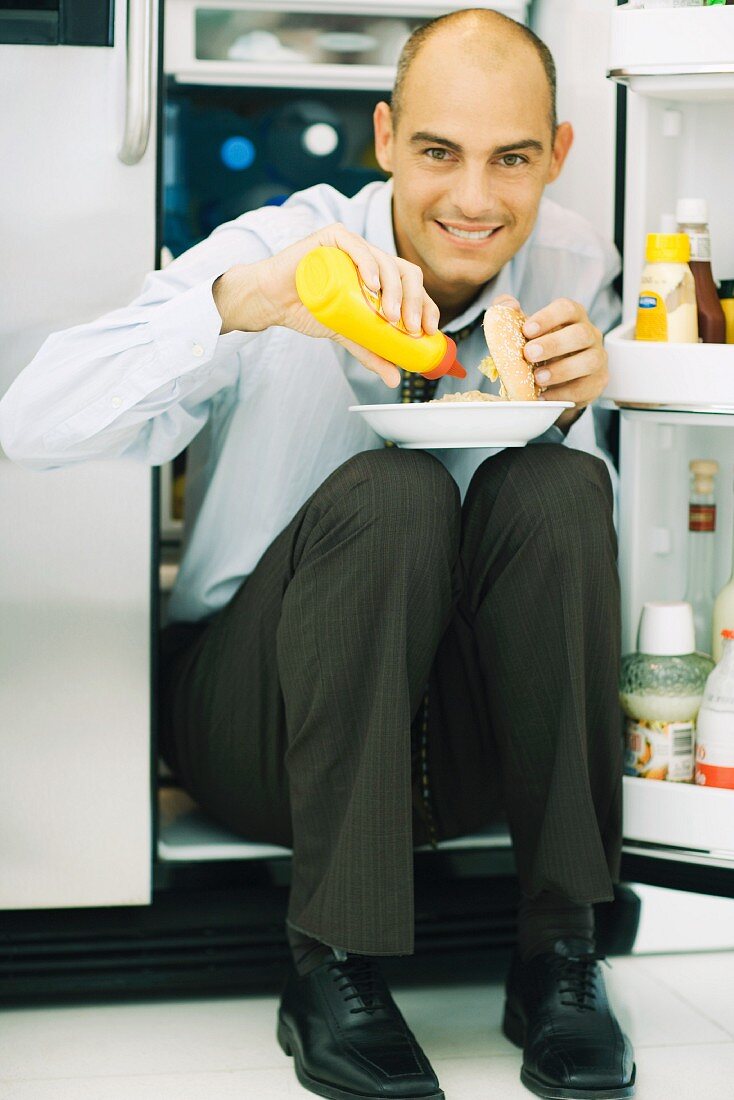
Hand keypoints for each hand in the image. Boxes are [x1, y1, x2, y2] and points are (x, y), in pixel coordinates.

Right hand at [215, 223, 439, 388]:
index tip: (429, 330)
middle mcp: (370, 258)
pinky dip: (368, 264)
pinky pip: (356, 246)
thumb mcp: (348, 335)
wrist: (274, 302)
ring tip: (389, 315)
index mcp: (380, 276)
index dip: (426, 305)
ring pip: (384, 261)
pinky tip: (373, 285)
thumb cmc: (309, 311)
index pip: (412, 286)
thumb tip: (394, 378)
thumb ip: (371, 352)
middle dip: (414, 301)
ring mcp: (353, 245)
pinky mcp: (332, 238)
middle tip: (410, 328)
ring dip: (393, 289)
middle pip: (404, 273)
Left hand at [493, 294, 606, 430]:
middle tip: (529, 354)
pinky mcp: (597, 382)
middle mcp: (590, 334)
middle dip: (554, 344)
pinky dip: (563, 393)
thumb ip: (509, 313)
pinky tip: (544, 396)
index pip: (567, 309)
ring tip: (538, 378)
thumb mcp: (523, 331)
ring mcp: (597, 358)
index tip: (527, 330)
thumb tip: (508, 306)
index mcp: (573, 317)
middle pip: (580, 334)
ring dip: (562, 370)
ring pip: (589, 361)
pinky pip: (585, 387)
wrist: (553, 381)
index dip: (548, 318)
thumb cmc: (538, 349)